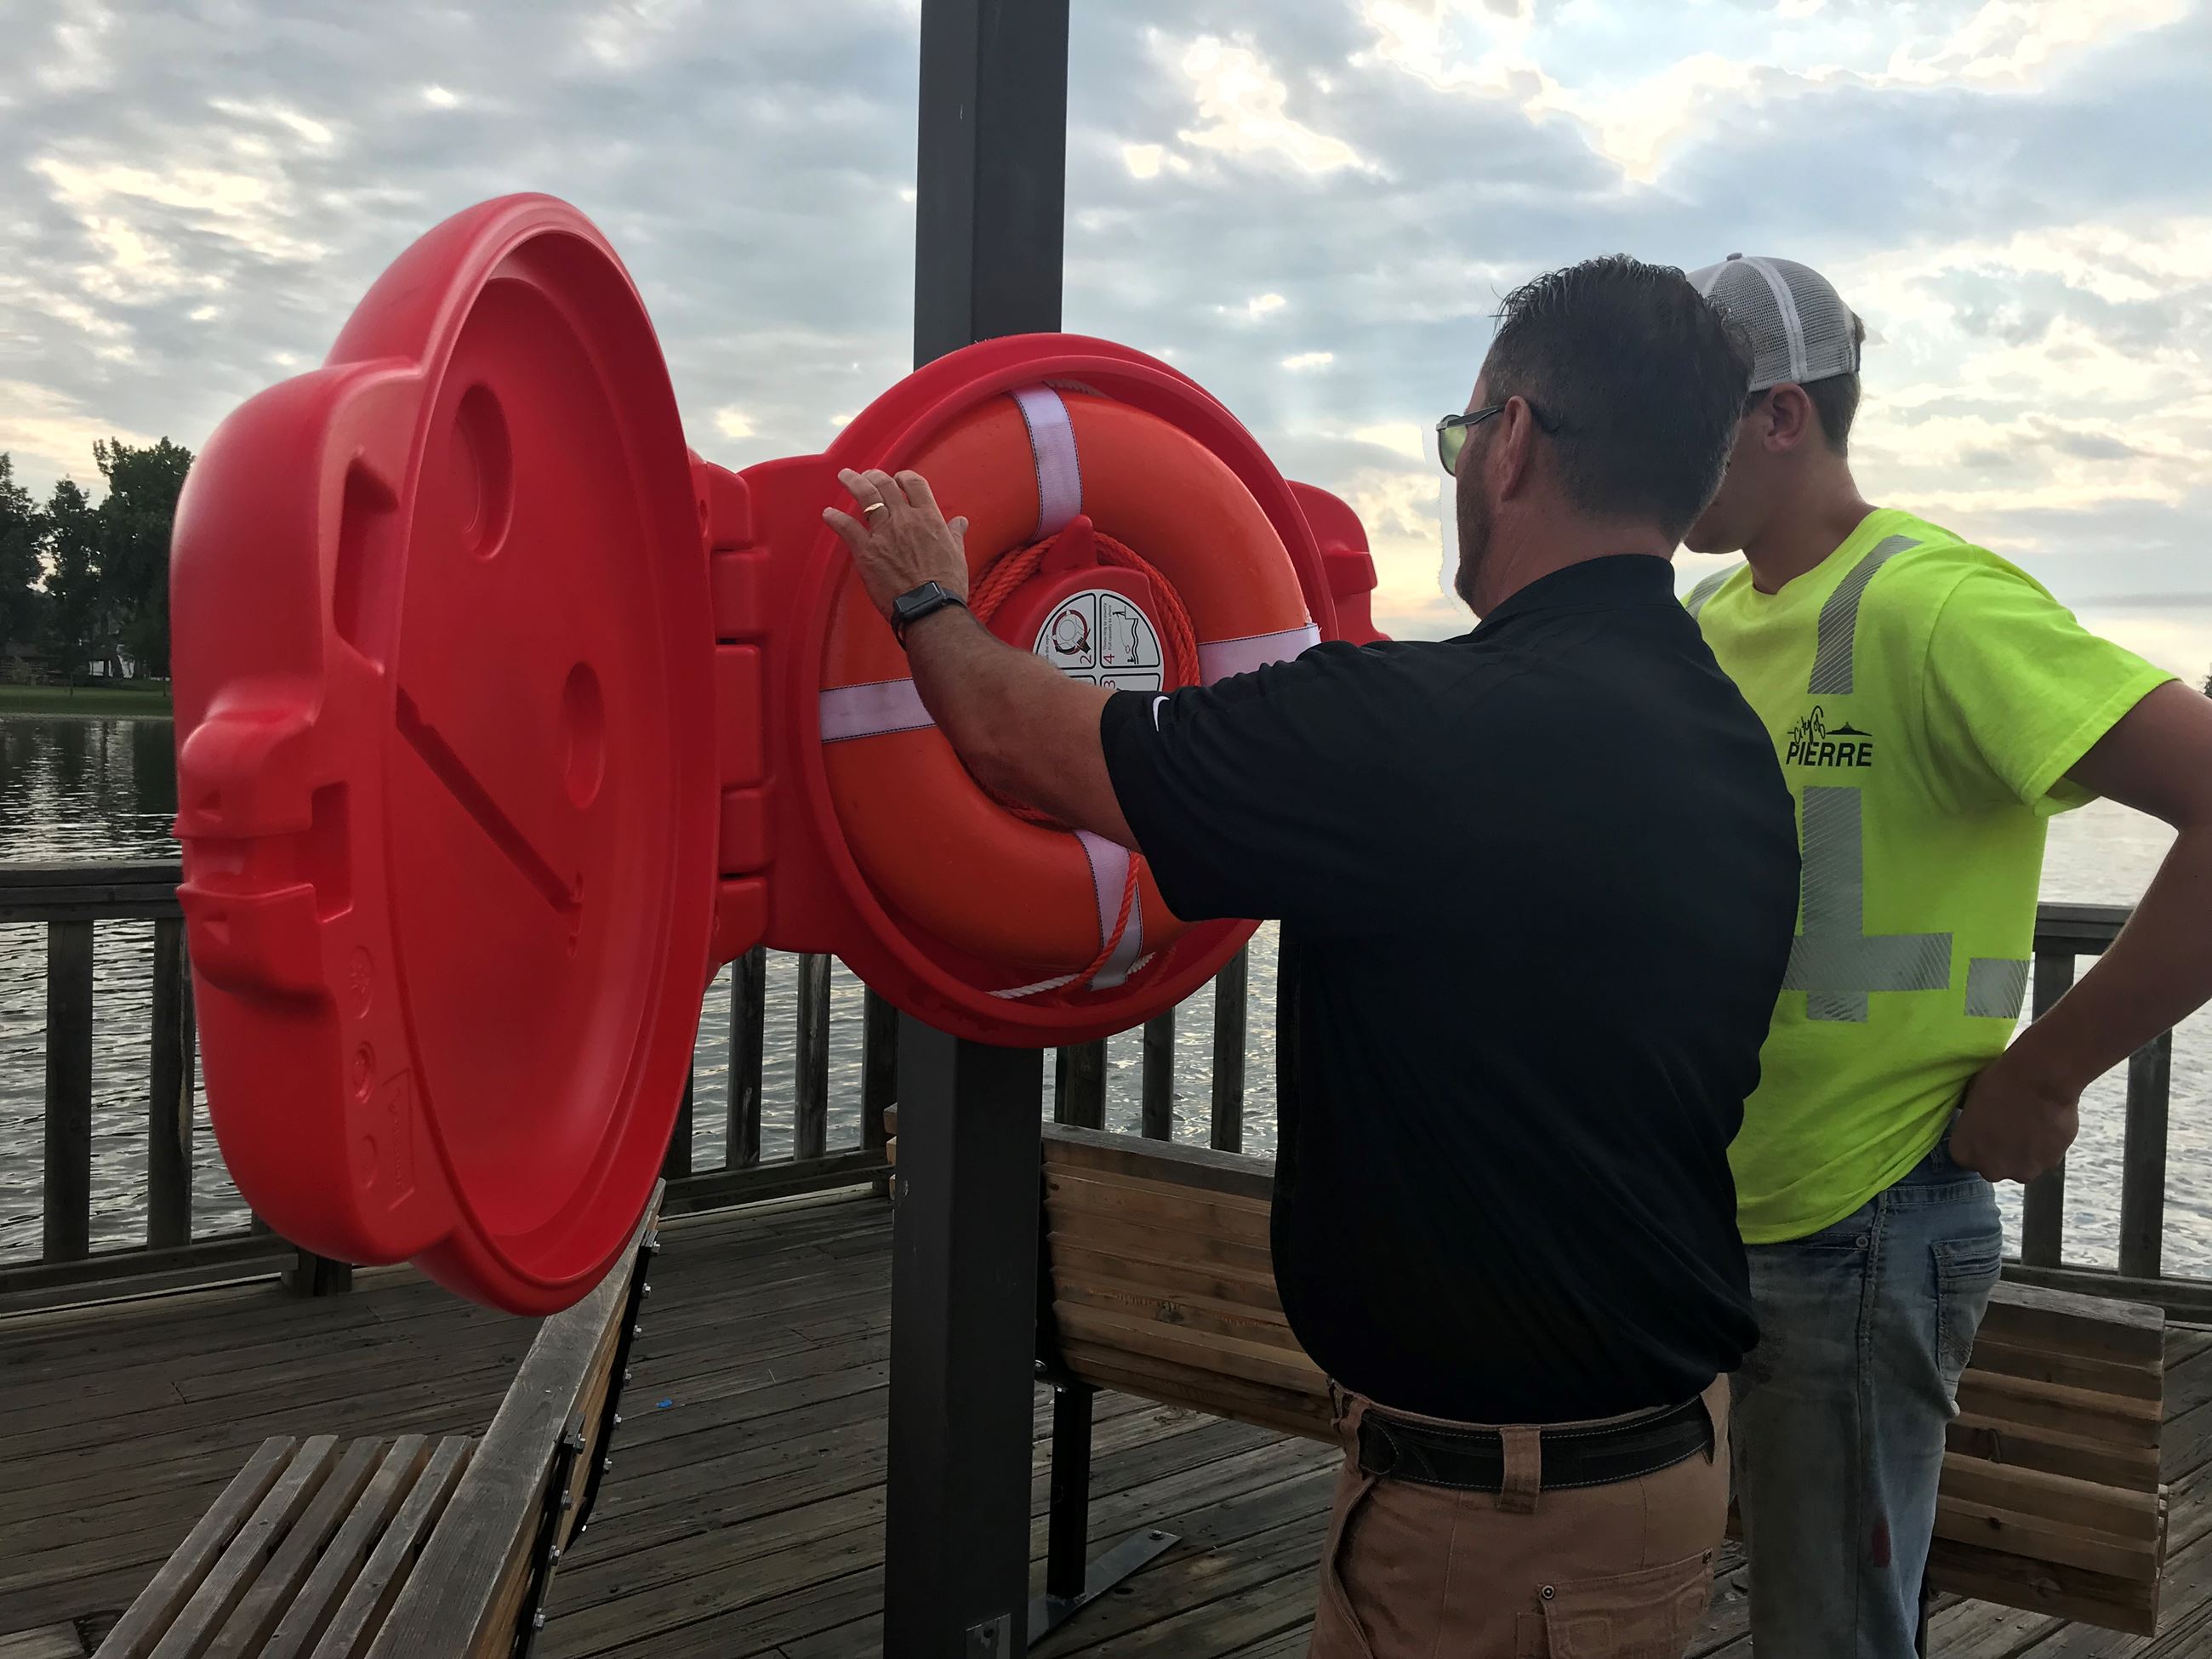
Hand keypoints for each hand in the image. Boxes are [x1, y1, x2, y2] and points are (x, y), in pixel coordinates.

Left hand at [822, 468, 970, 624]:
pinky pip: (847, 527)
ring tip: (845, 476)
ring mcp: (883, 533)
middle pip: (885, 485)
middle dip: (874, 476)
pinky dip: (835, 518)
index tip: (898, 478)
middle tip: (867, 475)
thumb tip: (960, 522)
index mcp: (928, 517)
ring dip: (853, 482)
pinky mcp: (866, 551)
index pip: (915, 484)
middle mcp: (905, 518)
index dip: (904, 477)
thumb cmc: (947, 584)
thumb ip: (954, 534)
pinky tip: (828, 514)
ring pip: (865, 497)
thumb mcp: (957, 554)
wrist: (929, 606)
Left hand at [1947, 1054, 2081, 1183]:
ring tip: (2031, 1124)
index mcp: (1964, 1153)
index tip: (1986, 1126)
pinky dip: (2046, 1147)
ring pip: (2022, 1165)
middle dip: (2001, 1151)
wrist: (2038, 1079)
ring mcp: (2021, 1171)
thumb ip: (1970, 1122)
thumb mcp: (1969, 1100)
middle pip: (1994, 1165)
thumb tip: (1974, 1120)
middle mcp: (1990, 1169)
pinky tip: (2046, 1124)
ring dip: (2025, 1151)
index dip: (1978, 1140)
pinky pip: (2045, 1158)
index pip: (1967, 1155)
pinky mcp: (2049, 1166)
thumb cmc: (1999, 1083)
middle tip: (2010, 1126)